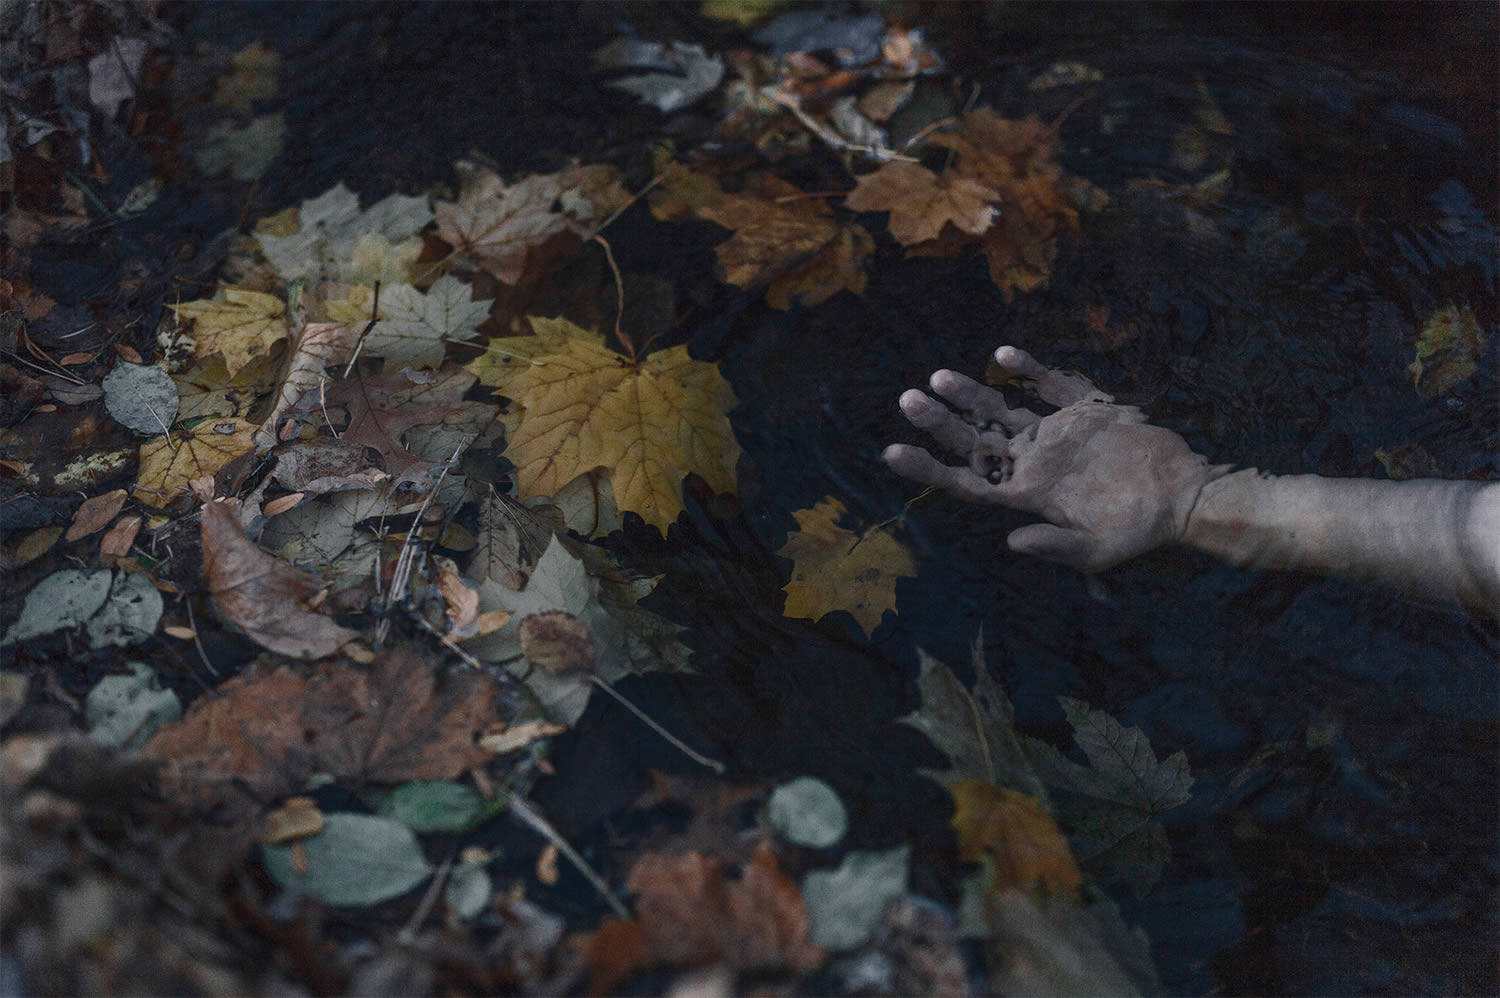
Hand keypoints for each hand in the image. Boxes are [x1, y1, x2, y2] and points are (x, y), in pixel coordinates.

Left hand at [883, 346, 1220, 572]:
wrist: (1184, 496)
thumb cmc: (1140, 530)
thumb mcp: (1096, 551)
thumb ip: (1054, 547)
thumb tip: (1009, 542)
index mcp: (1028, 496)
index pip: (967, 481)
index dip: (928, 469)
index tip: (891, 453)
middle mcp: (1033, 462)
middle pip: (975, 439)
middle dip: (940, 422)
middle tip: (907, 399)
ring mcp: (1056, 434)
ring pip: (1001, 410)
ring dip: (971, 394)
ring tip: (937, 377)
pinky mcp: (1084, 409)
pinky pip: (1049, 385)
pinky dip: (1027, 370)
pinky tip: (1003, 357)